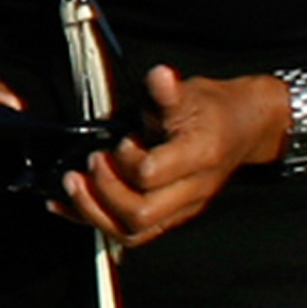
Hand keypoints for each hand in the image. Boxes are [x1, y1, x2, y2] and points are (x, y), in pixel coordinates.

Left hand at [64, 67, 283, 249]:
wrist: (242, 130)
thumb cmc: (212, 111)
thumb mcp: (191, 92)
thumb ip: (167, 91)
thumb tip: (158, 76)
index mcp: (198, 156)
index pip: (152, 173)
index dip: (126, 159)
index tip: (119, 140)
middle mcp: (191, 191)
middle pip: (141, 213)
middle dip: (104, 190)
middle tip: (91, 161)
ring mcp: (179, 208)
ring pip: (133, 232)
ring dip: (93, 211)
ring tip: (72, 182)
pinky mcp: (167, 216)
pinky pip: (127, 231)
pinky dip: (91, 219)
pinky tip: (64, 205)